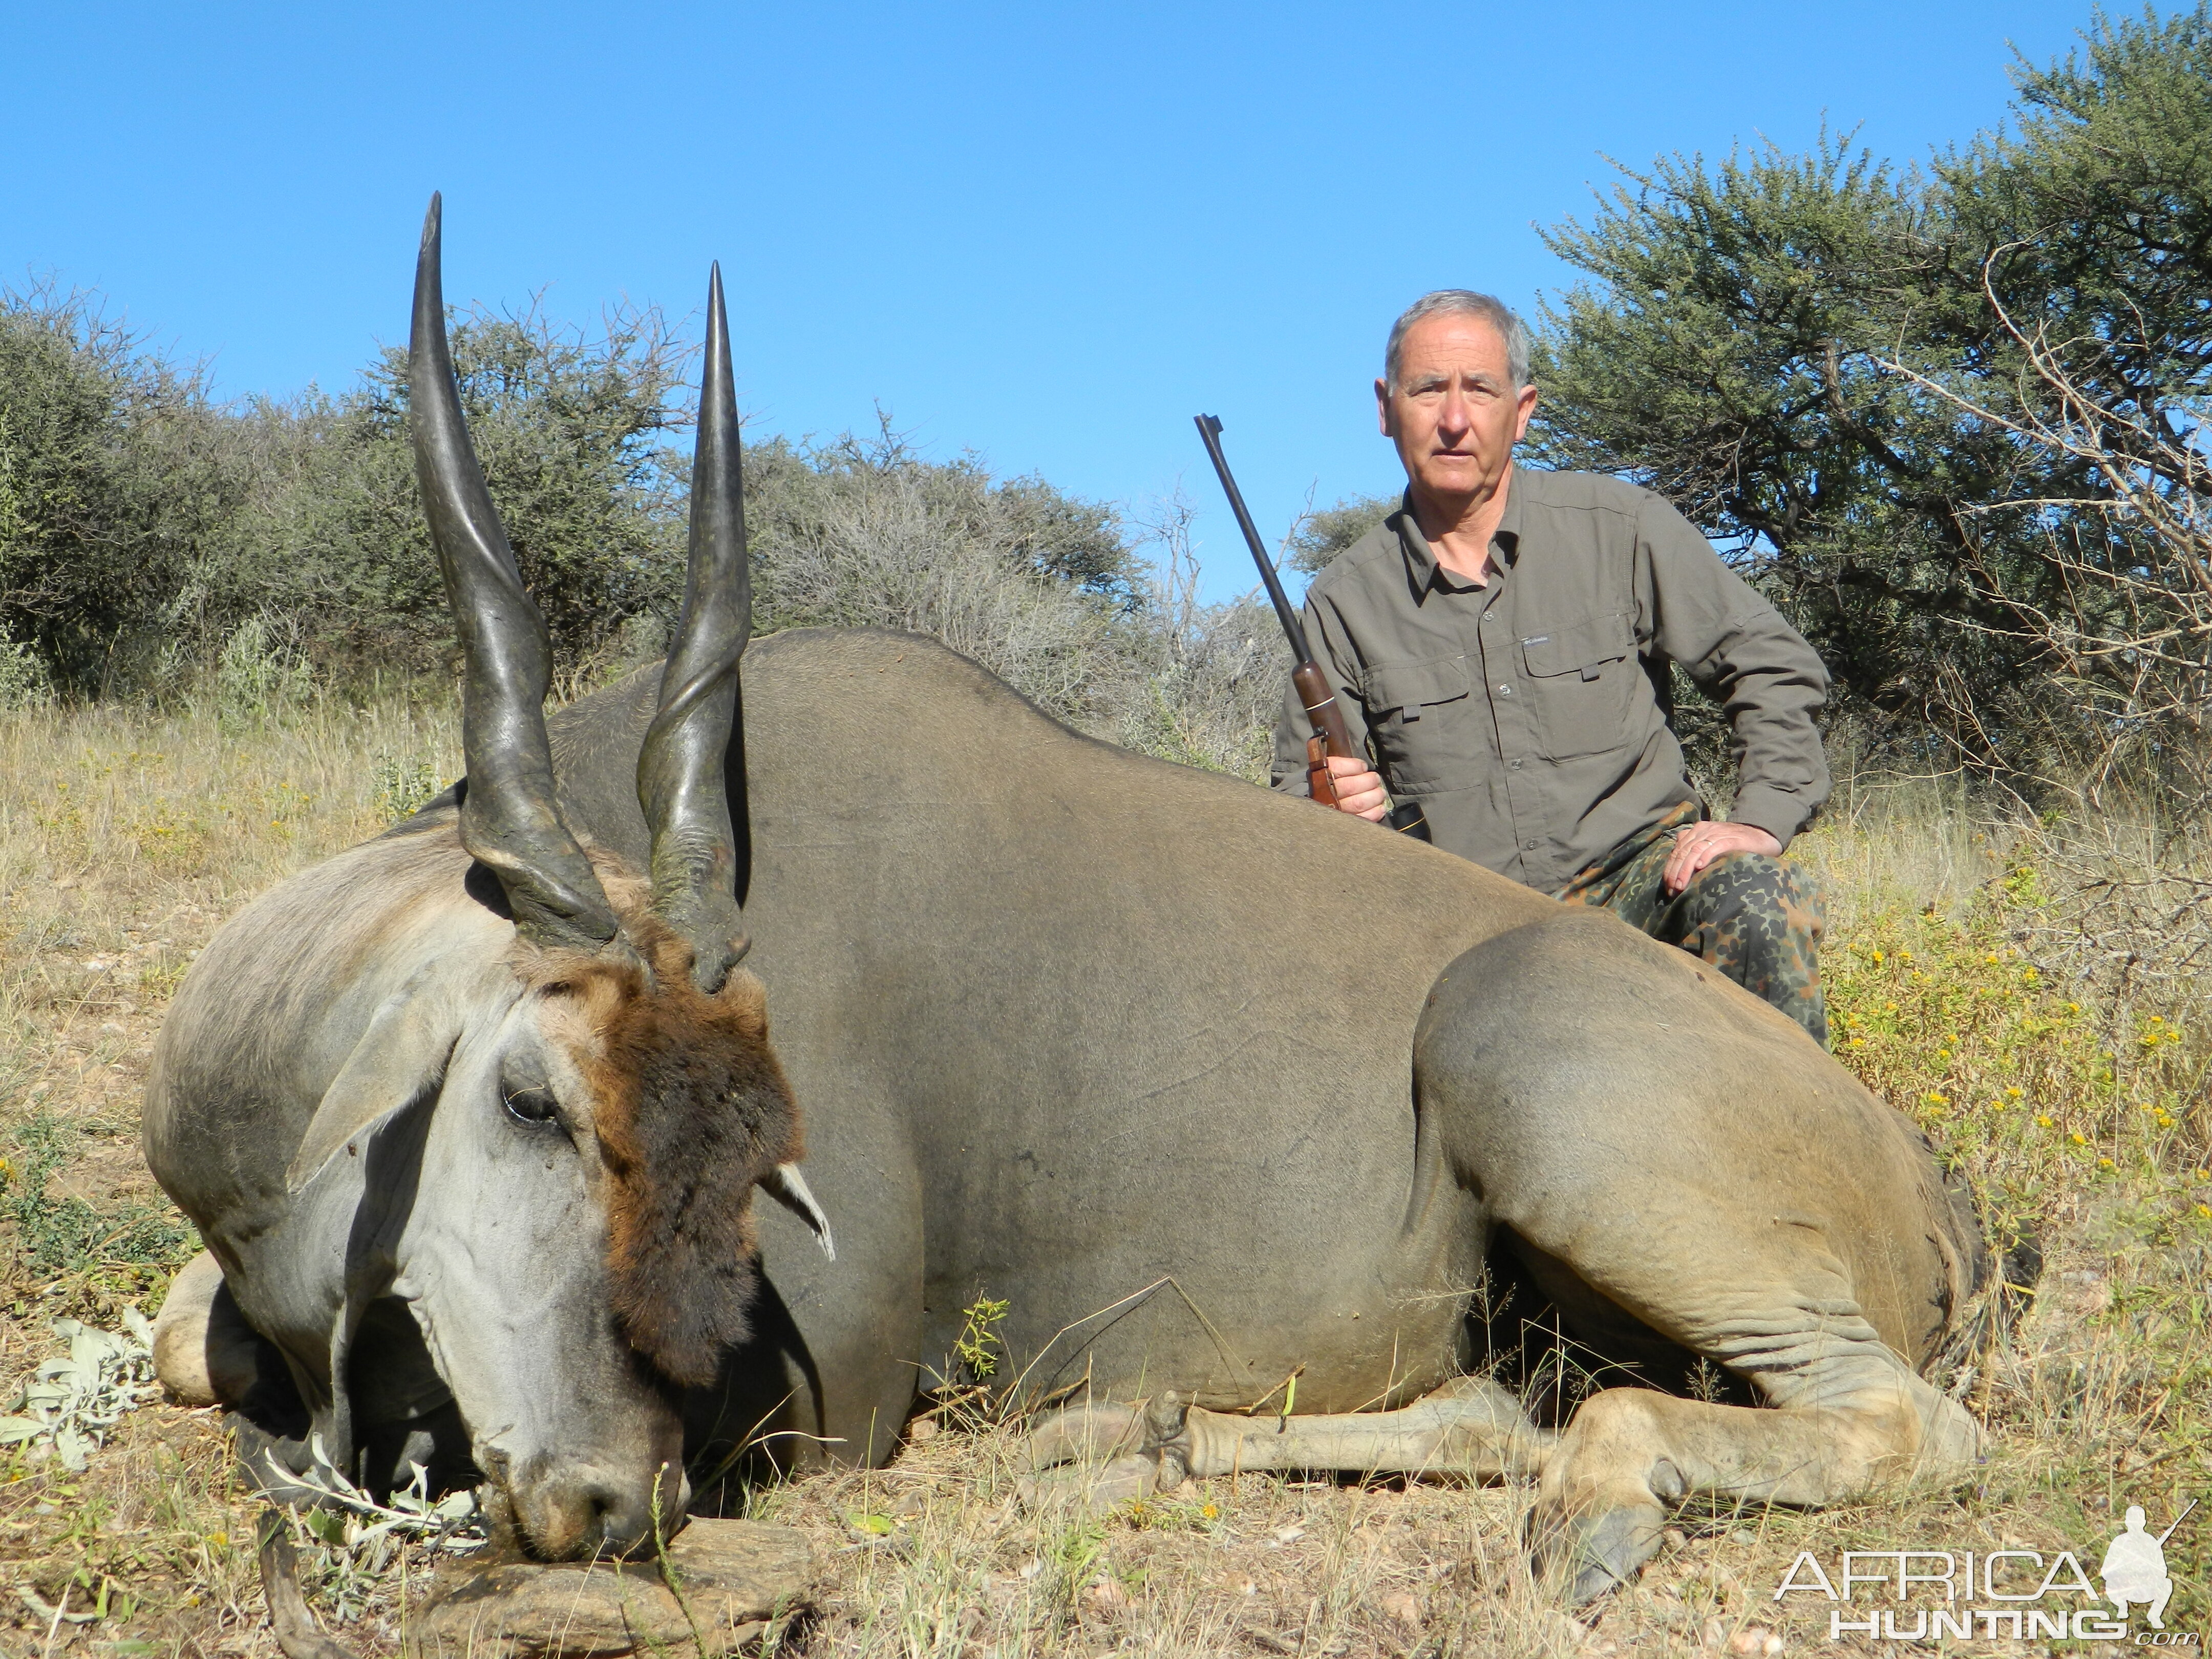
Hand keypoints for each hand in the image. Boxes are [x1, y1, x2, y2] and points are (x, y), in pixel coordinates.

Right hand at [1313, 753, 1388, 821]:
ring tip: (1379, 793)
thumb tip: (1361, 766)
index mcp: (1317, 779)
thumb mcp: (1324, 773)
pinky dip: (1374, 813)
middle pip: (1351, 786)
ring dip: (1374, 796)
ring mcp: (1334, 812)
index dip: (1355, 766)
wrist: (1306, 817)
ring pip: (1358, 803)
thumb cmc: (1319, 790)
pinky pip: (1361, 819)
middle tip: (1375, 779)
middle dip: (1369, 781)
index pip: (1337, 768)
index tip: (1363, 767)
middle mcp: (1323, 796)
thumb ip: (1339, 767)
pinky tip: (1379, 808)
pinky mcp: (1344, 826)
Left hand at [1662, 820, 1780, 894]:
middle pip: (1683, 852)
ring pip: (1695, 850)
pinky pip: (1715, 846)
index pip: (1677, 851)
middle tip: (1673, 890)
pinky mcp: (1732, 839)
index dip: (1670, 869)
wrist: (1761, 838)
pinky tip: (1700, 867)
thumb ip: (1694, 851)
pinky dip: (1706, 856)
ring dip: (1686, 869)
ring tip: (1682, 885)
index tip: (1668, 887)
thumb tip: (1676, 866)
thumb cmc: (1734, 847)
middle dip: (1675, 872)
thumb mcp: (1710, 846)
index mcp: (1696, 831)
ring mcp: (1718, 833)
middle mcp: (1704, 830)